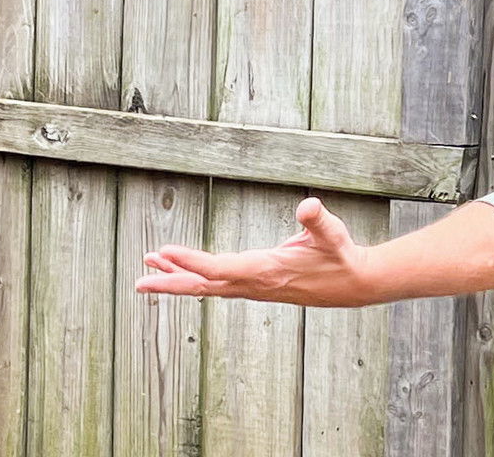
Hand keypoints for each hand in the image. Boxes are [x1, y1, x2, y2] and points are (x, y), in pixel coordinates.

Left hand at [134, 197, 384, 307]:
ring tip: (149, 269)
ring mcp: (253, 288)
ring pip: (207, 287)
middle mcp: (254, 284)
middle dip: (171, 283)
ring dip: (177, 279)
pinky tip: (180, 271)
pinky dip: (196, 277)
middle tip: (139, 281)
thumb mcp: (333, 233)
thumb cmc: (340, 254)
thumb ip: (318, 220)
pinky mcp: (255, 286)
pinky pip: (218, 284)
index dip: (191, 262)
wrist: (354, 284)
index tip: (165, 254)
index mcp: (266, 271)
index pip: (220, 270)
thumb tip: (309, 205)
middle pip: (204, 286)